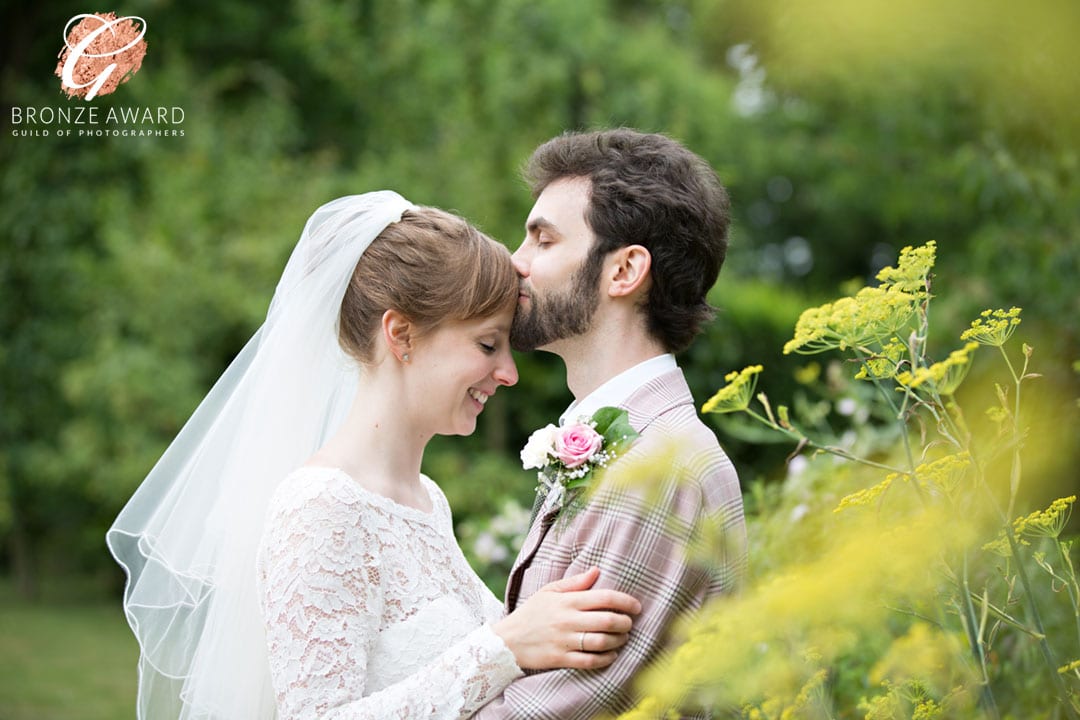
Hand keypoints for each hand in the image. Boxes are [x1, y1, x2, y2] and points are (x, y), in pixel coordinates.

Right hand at [492, 567, 640, 669]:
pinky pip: (590, 661)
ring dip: (618, 641)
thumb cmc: (531, 613)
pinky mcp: (560, 659)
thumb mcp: (549, 591)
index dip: (625, 601)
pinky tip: (611, 654)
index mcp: (566, 601)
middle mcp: (567, 620)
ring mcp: (564, 641)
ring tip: (622, 638)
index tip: (636, 606)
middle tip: (629, 623)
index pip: (603, 598)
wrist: (507, 640)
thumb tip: (597, 571)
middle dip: (625, 622)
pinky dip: (605, 658)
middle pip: (607, 620)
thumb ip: (575, 583)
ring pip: (601, 642)